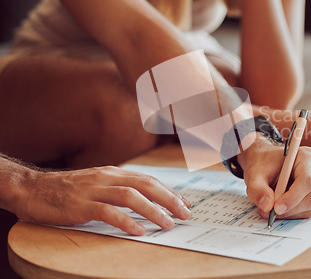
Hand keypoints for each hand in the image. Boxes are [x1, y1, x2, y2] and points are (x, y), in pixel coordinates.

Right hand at [14, 166, 191, 235]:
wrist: (32, 188)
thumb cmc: (67, 190)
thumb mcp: (97, 184)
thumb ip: (118, 190)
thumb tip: (144, 202)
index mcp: (113, 172)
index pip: (148, 180)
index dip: (169, 192)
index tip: (184, 204)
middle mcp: (107, 177)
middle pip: (146, 185)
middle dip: (169, 199)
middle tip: (185, 214)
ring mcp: (94, 190)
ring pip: (131, 196)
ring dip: (153, 211)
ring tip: (167, 224)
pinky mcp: (81, 205)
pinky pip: (108, 212)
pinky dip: (126, 221)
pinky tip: (138, 231)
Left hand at [238, 134, 310, 219]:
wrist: (266, 163)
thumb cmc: (264, 164)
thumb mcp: (254, 174)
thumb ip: (258, 189)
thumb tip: (267, 206)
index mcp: (308, 157)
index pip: (306, 180)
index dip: (292, 197)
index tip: (276, 208)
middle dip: (289, 208)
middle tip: (269, 211)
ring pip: (310, 207)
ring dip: (290, 212)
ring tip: (271, 207)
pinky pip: (308, 211)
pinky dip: (292, 213)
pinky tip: (280, 206)